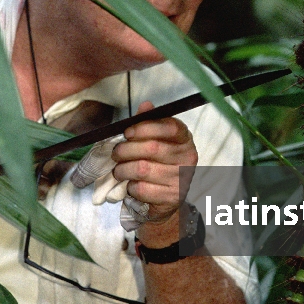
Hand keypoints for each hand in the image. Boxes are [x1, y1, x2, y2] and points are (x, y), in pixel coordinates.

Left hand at [111, 102, 196, 225]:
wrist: (166, 199)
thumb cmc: (158, 164)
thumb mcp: (156, 141)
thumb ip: (149, 122)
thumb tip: (146, 105)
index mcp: (184, 139)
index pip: (170, 127)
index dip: (144, 127)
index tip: (128, 132)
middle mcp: (188, 157)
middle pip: (152, 148)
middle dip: (126, 149)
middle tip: (116, 153)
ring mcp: (182, 178)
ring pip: (142, 169)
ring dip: (123, 169)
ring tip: (118, 170)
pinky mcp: (172, 197)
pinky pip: (142, 188)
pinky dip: (130, 187)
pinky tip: (131, 185)